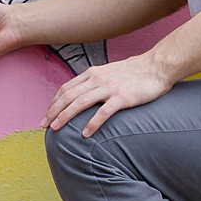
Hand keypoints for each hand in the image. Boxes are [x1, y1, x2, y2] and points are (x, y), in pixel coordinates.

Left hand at [45, 51, 170, 138]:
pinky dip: (92, 123)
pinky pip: (103, 112)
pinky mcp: (122, 97)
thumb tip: (85, 93)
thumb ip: (96, 82)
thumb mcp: (110, 73)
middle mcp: (97, 79)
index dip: (54, 102)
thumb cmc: (135, 72)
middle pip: (69, 96)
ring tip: (56, 129)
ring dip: (66, 116)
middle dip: (53, 111)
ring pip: (81, 103)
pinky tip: (85, 134)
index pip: (66, 88)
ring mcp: (109, 88)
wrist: (156, 66)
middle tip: (43, 126)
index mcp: (93, 73)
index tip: (46, 114)